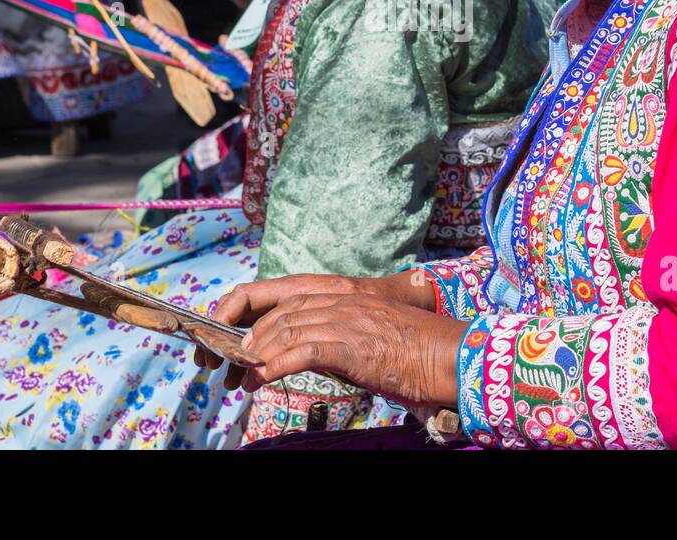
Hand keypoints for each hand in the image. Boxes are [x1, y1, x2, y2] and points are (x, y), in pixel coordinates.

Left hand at [199, 269, 435, 374]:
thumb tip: (306, 354)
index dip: (248, 310)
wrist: (449, 355)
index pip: (282, 294)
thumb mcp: (370, 334)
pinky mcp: (350, 343)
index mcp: (342, 294)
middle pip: (276, 312)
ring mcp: (344, 319)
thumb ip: (337, 336)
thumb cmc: (416, 351)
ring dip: (254, 355)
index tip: (229, 333)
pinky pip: (300, 351)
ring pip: (283, 330)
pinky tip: (259, 382)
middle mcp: (339, 299)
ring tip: (240, 378)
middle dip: (245, 338)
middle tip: (227, 365)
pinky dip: (273, 366)